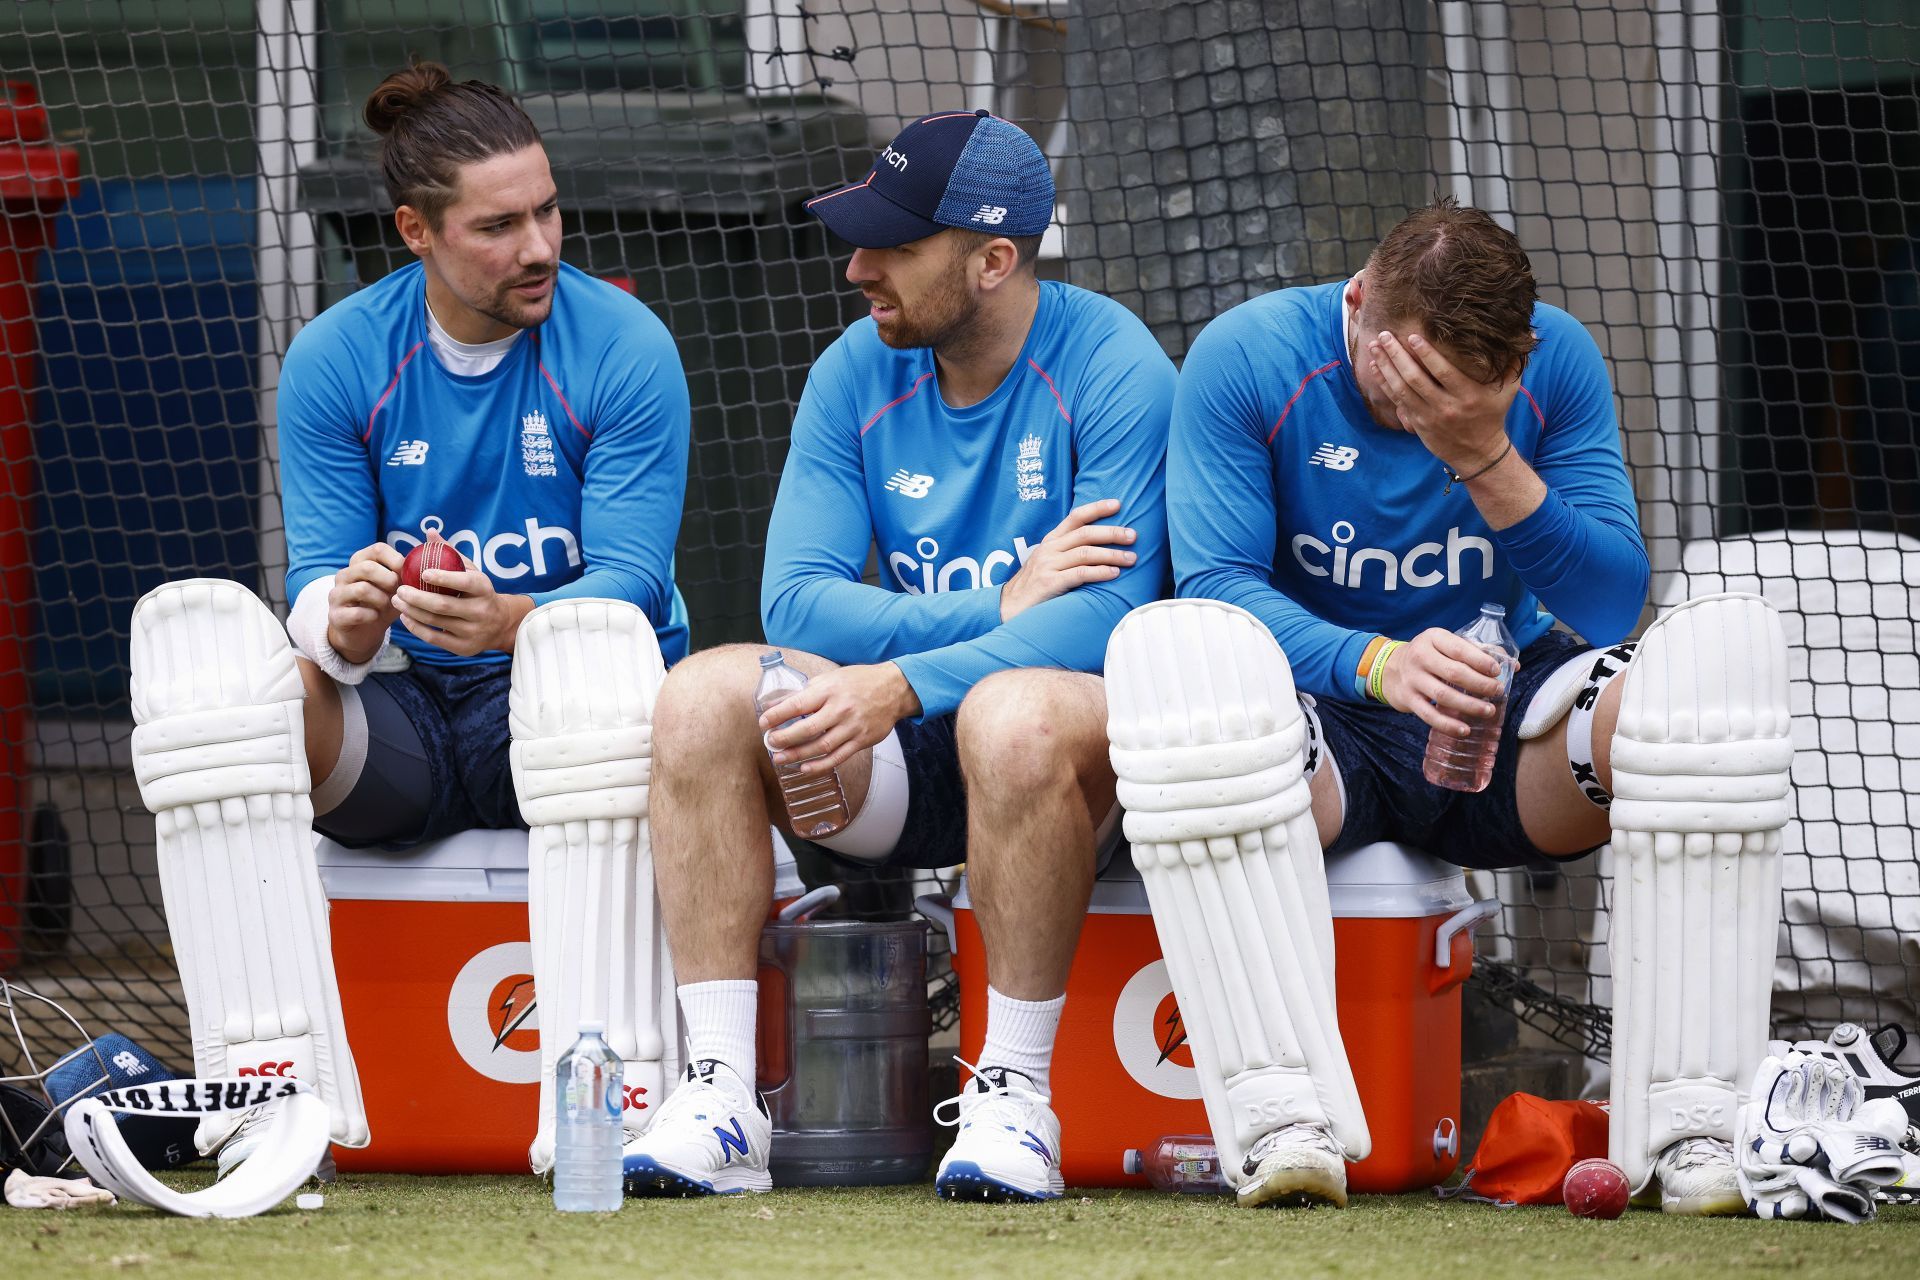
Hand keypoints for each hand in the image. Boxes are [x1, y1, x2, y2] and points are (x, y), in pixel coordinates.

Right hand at [326, 543, 404, 664]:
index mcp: (360, 561)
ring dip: (382, 600)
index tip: (406, 575)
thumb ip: (407, 572)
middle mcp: (345, 574)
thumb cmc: (383, 603)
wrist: (363, 631)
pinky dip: (371, 615)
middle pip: (368, 567)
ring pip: (362, 589)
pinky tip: (375, 617)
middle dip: (389, 580)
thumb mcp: (396, 586)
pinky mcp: (335, 615)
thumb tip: (430, 553)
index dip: (397, 560)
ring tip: (386, 605)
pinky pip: (357, 612)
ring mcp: (337, 594)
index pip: (378, 548)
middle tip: (398, 592)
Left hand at [392, 552, 534, 656]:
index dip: (444, 578)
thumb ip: (450, 553)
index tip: (423, 572)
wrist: (500, 624)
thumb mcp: (471, 571)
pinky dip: (416, 627)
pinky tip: (405, 617)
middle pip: (444, 605)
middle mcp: (481, 612)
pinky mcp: (463, 647)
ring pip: (436, 621)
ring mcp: (473, 632)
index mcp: (484, 589)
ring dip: (411, 611)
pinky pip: (434, 638)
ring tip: (396, 600)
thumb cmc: (478, 592)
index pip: (464, 583)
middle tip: (399, 589)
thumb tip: (430, 532)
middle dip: (417, 597)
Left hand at [759, 662, 921, 776]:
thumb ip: (808, 691)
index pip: (798, 704)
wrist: (894, 689)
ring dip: (797, 755)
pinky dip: (820, 765)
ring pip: (821, 746)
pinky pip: (838, 757)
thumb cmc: (860, 681)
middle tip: (770, 742)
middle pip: (807, 729)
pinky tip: (805, 768)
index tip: (764, 722)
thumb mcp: (832, 677)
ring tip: (780, 758)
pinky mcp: (862, 741)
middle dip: (784, 738)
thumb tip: (781, 704)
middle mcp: (841, 709)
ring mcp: (852, 727)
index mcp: (830, 690)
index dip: (777, 715)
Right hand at [1000, 498, 1136, 621]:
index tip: (1118, 504)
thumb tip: (1100, 546)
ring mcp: (1048, 565)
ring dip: (1112, 554)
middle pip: (1085, 533)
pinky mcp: (1050, 583)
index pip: (1075, 517)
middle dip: (1112, 532)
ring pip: (1086, 553)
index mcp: (1051, 540)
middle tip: (1133, 536)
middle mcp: (1049, 549)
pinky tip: (1114, 574)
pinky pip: (1080, 573)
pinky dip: (1100, 572)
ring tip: (1131, 558)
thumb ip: (1069, 552)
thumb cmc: (1036, 585)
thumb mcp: (1049, 562)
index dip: (1097, 508)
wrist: (1009, 608)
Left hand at [1367, 330, 1518, 477]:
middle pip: (1416, 379)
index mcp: (1469, 396)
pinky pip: (1397, 401)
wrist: (1478, 452)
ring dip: (1385, 367)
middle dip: (1397, 356)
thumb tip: (1530, 334)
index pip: (1443, 372)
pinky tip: (1375, 367)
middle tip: (1384, 335)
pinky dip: (1384, 384)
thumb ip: (1515, 362)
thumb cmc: (1493, 414)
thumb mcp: (1509, 390)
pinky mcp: (1417, 423)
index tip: (1413, 336)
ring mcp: (1429, 417)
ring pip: (1402, 390)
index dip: (1426, 354)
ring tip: (1375, 347)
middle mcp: (1447, 407)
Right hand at [1378, 628, 1513, 737]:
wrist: (1391, 669)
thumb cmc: (1430, 656)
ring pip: (1443, 695)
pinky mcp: (1408, 699)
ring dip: (1469, 705)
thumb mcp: (1446, 644)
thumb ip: (1478, 651)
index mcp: (1433, 638)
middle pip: (1454, 673)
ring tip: (1488, 711)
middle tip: (1497, 692)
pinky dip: (1448, 725)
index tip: (1497, 671)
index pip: (1459, 649)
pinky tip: (1464, 730)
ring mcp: (1412, 679)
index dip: (1480, 660)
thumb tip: (1514, 665)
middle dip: (1480, 684)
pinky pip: (1429, 715)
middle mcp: (1420, 656)